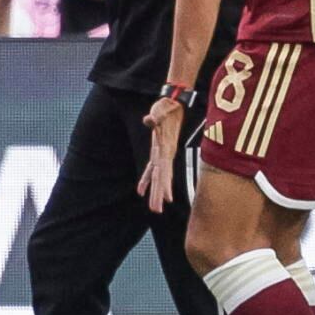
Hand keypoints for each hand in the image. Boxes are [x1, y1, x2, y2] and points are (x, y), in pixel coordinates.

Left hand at [138, 90, 185, 208]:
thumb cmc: (167, 107)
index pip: (165, 169)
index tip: (166, 198)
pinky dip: (145, 180)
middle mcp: (166, 154)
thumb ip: (155, 116)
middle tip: (156, 210)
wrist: (174, 104)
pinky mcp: (157, 151)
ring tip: (153, 208)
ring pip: (157, 176)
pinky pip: (151, 169)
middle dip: (159, 194)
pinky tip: (140, 191)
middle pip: (162, 177)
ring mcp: (162, 154)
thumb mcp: (161, 110)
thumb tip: (148, 120)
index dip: (165, 183)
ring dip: (154, 192)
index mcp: (166, 148)